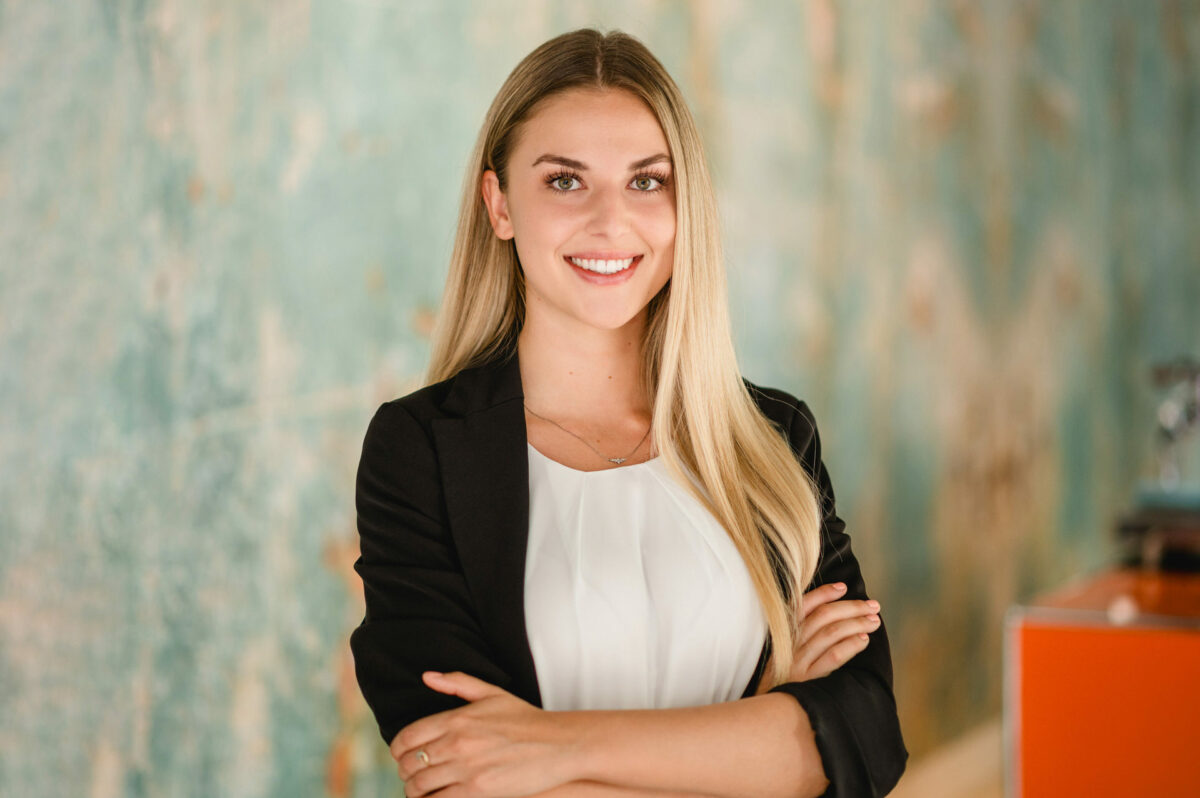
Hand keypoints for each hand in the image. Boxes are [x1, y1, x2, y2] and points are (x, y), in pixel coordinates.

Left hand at [392, 671, 582, 797]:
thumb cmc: (527, 720)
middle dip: (405, 772)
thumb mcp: (493, 694)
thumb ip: (458, 683)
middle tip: (411, 776)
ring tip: (419, 792)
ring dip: (414, 791)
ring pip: (419, 786)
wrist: (559, 744)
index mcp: (457, 718)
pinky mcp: (477, 790)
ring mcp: (466, 768)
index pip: (407, 737)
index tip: (401, 756)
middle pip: (409, 763)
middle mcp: (457, 742)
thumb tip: (427, 677)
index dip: (397, 750)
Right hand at [755, 582, 879, 691]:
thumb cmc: (777, 682)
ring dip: (856, 623)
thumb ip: (797, 637)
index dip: (824, 593)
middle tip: (873, 605)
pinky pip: (833, 657)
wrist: (765, 713)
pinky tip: (863, 640)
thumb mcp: (779, 655)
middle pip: (822, 617)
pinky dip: (850, 645)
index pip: (803, 606)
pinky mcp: (807, 680)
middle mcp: (788, 645)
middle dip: (850, 607)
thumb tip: (829, 617)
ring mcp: (797, 662)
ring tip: (874, 621)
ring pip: (830, 633)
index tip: (843, 587)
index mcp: (782, 635)